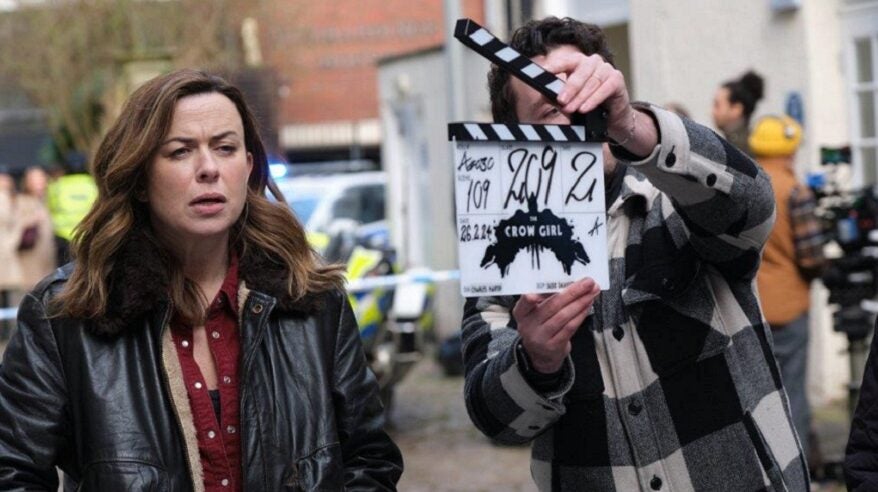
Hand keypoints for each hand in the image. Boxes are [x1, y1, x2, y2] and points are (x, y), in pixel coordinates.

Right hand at [513, 278, 600, 373]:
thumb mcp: (535, 313)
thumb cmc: (541, 327)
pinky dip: (581, 314)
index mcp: (521, 313)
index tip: (539, 291)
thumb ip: (546, 299)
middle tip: (587, 282)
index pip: (524, 303)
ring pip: (564, 316)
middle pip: (552, 306)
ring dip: (581, 302)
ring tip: (592, 292)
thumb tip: (570, 282)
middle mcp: (528, 325)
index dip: (530, 299)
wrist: (541, 355)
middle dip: (573, 292)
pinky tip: (588, 305)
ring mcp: (541, 337)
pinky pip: (570, 327)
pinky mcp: (554, 346)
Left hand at [542, 49, 657, 154]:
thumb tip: (544, 95)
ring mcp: (606, 69)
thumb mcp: (571, 100)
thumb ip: (560, 96)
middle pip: (580, 71)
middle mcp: (592, 62)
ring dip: (580, 97)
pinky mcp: (617, 79)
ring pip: (592, 81)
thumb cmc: (589, 104)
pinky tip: (585, 108)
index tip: (545, 70)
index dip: (555, 65)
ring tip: (571, 109)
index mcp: (578, 63)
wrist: (612, 116)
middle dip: (569, 88)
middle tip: (561, 101)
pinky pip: (605, 88)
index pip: (566, 61)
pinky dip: (594, 99)